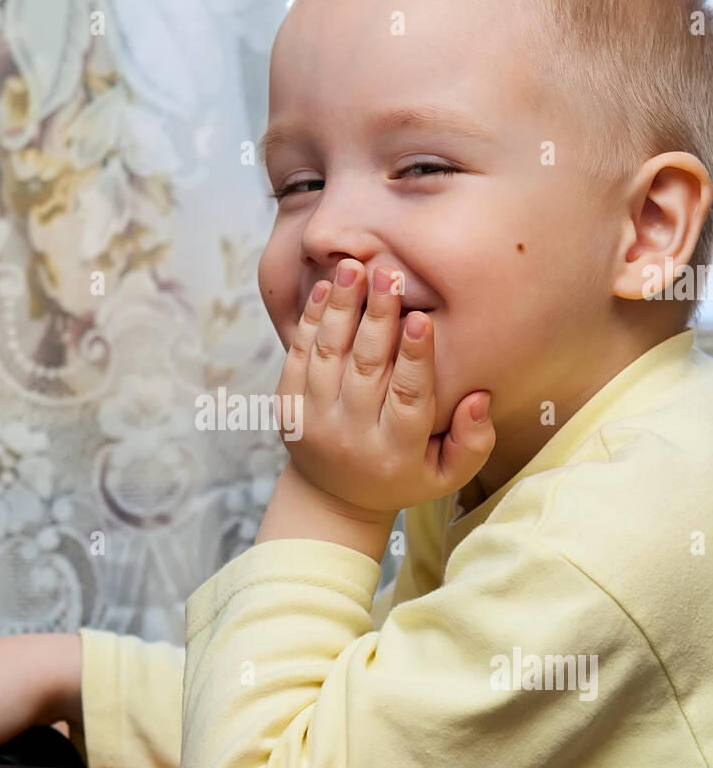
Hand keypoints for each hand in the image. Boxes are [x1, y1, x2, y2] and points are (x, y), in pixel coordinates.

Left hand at [275, 258, 494, 515]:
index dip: (416, 359)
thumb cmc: (403, 475)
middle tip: (389, 275)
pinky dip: (311, 319)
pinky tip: (324, 287)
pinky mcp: (287, 405)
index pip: (408, 399)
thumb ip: (472, 441)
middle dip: (377, 318)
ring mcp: (313, 420)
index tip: (423, 320)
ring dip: (340, 308)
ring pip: (328, 355)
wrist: (332, 499)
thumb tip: (480, 398)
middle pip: (366, 368)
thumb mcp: (446, 474)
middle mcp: (351, 435)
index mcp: (395, 452)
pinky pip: (298, 355)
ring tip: (353, 268)